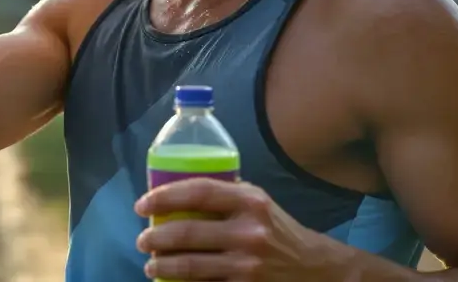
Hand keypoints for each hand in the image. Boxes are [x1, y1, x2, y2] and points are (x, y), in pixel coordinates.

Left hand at [135, 178, 339, 280]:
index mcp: (250, 202)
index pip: (197, 192)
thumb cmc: (277, 229)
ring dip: (162, 266)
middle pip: (187, 232)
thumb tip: (176, 188)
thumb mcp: (258, 202)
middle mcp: (249, 232)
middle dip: (155, 238)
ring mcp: (248, 266)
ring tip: (151, 265)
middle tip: (142, 241)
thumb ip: (225, 194)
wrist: (315, 268)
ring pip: (190, 266)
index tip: (142, 205)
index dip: (164, 197)